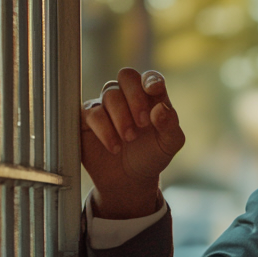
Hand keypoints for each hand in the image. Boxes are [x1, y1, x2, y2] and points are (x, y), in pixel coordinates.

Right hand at [81, 68, 185, 217]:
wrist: (129, 180)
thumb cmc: (151, 156)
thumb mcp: (169, 144)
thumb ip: (170, 124)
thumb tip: (161, 108)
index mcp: (151, 97)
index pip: (150, 77)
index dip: (151, 80)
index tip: (154, 91)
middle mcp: (127, 96)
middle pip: (126, 76)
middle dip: (135, 97)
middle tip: (143, 123)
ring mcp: (106, 105)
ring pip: (110, 94)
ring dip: (122, 117)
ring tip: (129, 139)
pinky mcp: (87, 118)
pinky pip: (92, 113)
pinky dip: (105, 130)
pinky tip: (115, 147)